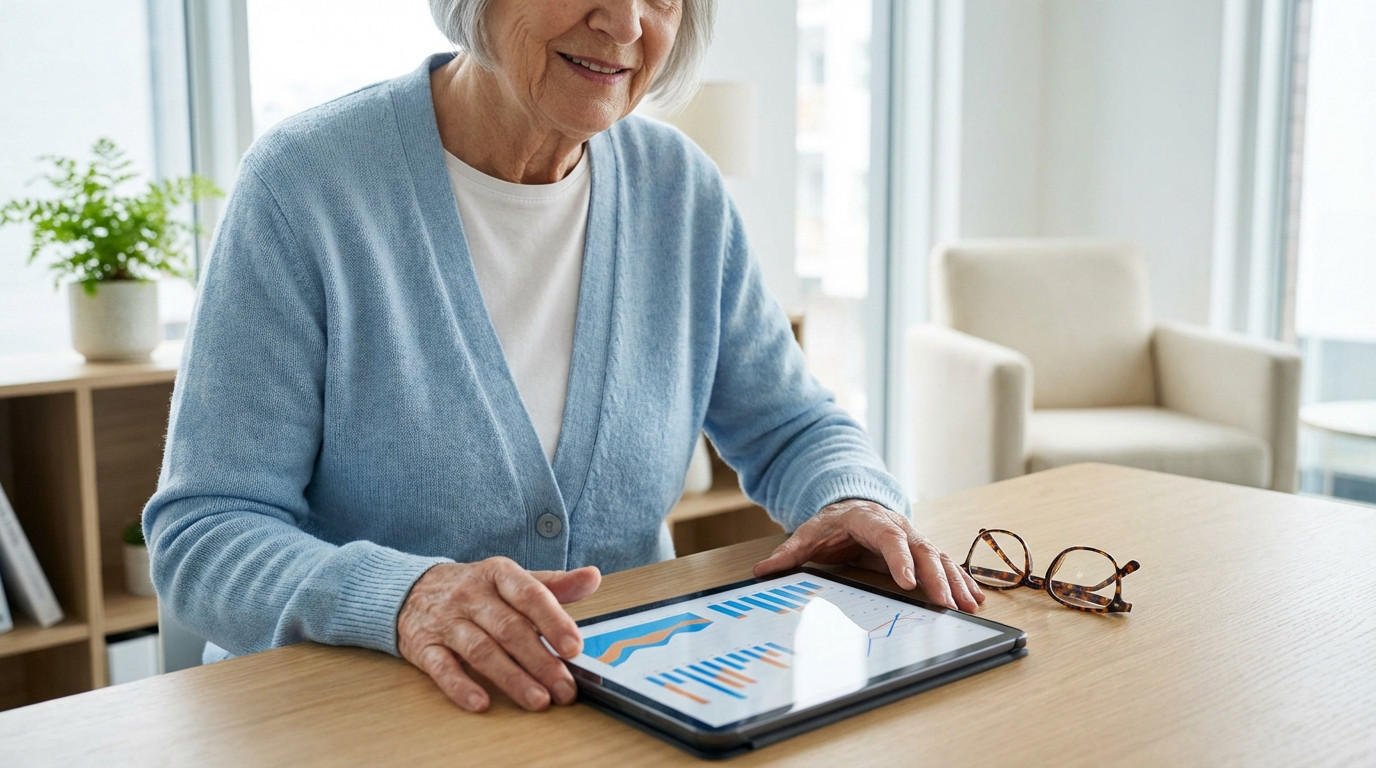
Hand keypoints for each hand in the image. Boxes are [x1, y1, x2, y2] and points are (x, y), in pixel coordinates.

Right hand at [397, 558, 600, 711]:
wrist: (412, 590)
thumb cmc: (474, 589)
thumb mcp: (511, 579)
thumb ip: (553, 584)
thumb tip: (593, 578)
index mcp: (498, 574)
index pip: (530, 595)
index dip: (553, 621)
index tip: (574, 647)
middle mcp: (471, 595)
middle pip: (509, 629)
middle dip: (540, 661)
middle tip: (565, 687)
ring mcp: (446, 621)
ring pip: (481, 650)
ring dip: (511, 678)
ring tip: (538, 700)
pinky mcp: (424, 646)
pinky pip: (441, 668)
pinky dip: (461, 686)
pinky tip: (481, 702)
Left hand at [753, 499, 983, 611]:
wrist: (849, 504)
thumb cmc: (830, 523)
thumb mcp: (807, 534)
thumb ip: (788, 552)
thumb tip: (761, 570)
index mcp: (871, 521)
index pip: (889, 539)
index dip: (900, 560)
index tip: (909, 583)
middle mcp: (898, 527)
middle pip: (922, 550)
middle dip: (937, 578)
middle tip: (947, 604)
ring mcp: (912, 538)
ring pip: (938, 557)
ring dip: (955, 582)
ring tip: (968, 606)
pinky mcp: (920, 550)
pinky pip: (944, 564)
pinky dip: (961, 580)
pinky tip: (975, 598)